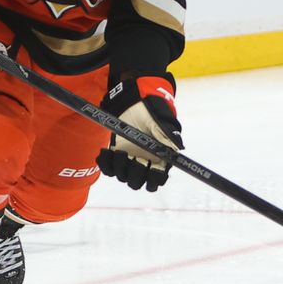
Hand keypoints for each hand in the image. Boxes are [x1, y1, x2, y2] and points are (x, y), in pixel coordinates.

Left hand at [96, 75, 182, 191]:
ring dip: (119, 167)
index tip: (147, 167)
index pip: (157, 180)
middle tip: (132, 158)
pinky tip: (107, 151)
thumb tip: (177, 149)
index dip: (152, 180)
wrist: (133, 101)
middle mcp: (144, 162)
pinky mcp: (115, 155)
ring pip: (122, 176)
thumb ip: (167, 135)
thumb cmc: (150, 110)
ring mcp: (128, 159)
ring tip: (119, 151)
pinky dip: (105, 163)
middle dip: (134, 174)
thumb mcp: (159, 121)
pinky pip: (108, 169)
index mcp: (159, 158)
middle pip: (138, 182)